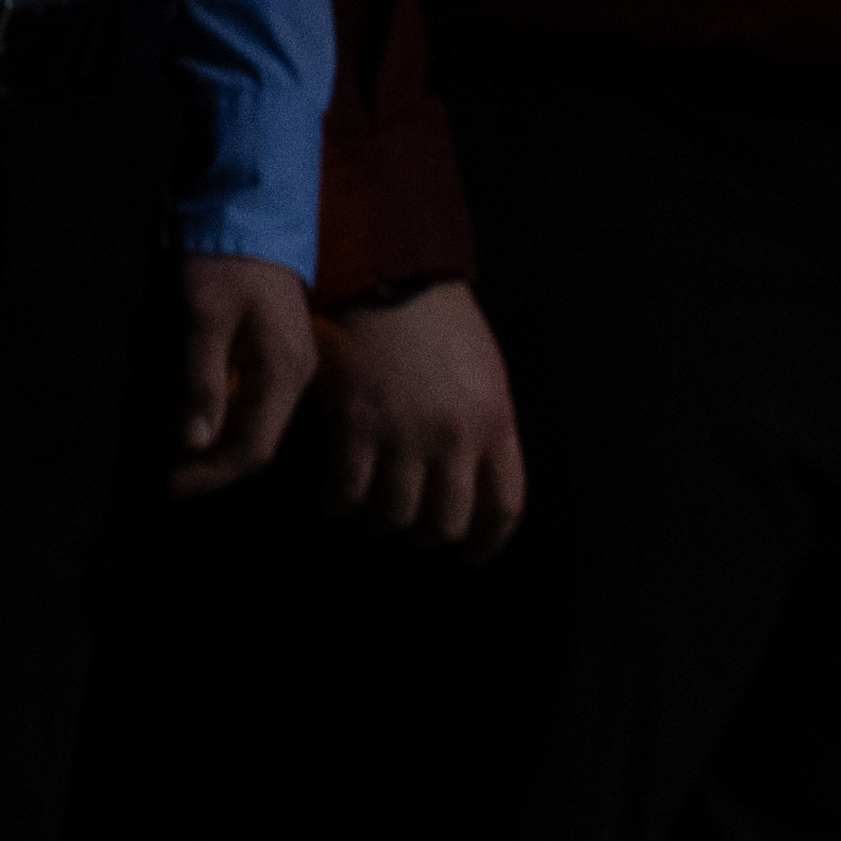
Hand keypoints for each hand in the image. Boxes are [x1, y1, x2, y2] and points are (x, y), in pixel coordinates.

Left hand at [171, 249, 317, 495]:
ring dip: (210, 445)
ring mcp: (291, 366)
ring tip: (168, 447)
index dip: (208, 476)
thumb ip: (198, 382)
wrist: (249, 216)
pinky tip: (190, 414)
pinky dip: (217, 419)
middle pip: (255, 444)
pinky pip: (250, 404)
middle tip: (161, 476)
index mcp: (282, 371)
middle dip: (206, 466)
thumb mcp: (200, 321)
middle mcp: (295, 376)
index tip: (166, 487)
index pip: (252, 449)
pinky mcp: (277, 355)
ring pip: (253, 426)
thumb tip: (191, 444)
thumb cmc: (220, 267)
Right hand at [312, 280, 529, 555]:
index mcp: (496, 423)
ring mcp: (404, 435)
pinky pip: (346, 498)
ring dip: (378, 524)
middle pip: (446, 525)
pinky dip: (339, 507)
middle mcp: (454, 437)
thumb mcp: (485, 377)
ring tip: (369, 510)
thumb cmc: (441, 328)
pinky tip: (336, 498)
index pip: (505, 506)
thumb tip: (478, 486)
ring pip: (393, 518)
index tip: (470, 557)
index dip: (486, 543)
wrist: (390, 284)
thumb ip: (486, 431)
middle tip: (409, 528)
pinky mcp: (355, 429)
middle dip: (426, 536)